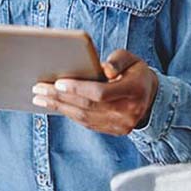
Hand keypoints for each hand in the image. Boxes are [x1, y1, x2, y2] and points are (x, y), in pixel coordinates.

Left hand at [31, 49, 158, 135]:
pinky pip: (87, 123)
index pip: (101, 93)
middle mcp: (129, 112)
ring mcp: (122, 125)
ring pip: (85, 117)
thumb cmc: (135, 72)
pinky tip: (54, 106)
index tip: (57, 82)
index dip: (78, 88)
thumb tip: (104, 69)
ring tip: (39, 98)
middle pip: (88, 106)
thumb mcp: (132, 59)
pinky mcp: (115, 131)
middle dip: (60, 97)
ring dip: (59, 107)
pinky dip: (69, 114)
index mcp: (134, 91)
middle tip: (38, 88)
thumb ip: (118, 60)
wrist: (152, 97)